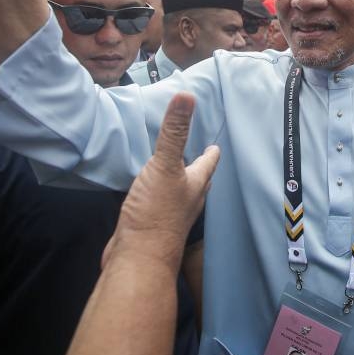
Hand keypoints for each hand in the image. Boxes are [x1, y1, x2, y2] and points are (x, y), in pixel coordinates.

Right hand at [102, 93, 219, 269]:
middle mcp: (187, 200)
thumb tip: (186, 96)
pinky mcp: (151, 225)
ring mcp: (170, 215)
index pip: (209, 162)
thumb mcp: (165, 166)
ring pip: (179, 193)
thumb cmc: (157, 212)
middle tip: (200, 153)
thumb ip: (173, 132)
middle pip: (199, 180)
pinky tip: (148, 192)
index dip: (212, 151)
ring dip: (179, 181)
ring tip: (176, 170)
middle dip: (200, 166)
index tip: (216, 142)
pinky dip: (156, 194)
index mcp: (196, 184)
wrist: (137, 258)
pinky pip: (157, 204)